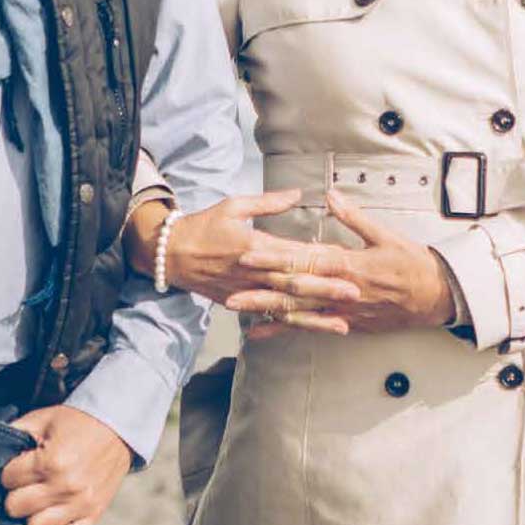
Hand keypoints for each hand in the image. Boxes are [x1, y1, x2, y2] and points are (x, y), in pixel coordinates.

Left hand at [0, 405, 132, 524]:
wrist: (118, 425)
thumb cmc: (76, 421)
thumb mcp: (43, 418)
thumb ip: (16, 432)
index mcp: (50, 461)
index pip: (7, 479)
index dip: (10, 471)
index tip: (20, 464)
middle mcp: (65, 486)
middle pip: (15, 507)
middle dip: (17, 492)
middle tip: (28, 482)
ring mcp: (80, 503)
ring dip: (34, 513)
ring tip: (41, 499)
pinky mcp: (94, 513)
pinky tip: (57, 515)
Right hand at [133, 190, 359, 335]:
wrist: (170, 255)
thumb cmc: (204, 226)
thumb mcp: (233, 206)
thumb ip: (268, 202)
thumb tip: (297, 193)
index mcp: (255, 246)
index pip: (293, 253)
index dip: (320, 258)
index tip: (346, 259)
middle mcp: (253, 273)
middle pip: (295, 284)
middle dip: (326, 290)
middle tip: (355, 293)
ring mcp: (247, 293)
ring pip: (286, 308)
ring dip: (315, 316)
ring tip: (342, 324)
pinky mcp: (240, 304)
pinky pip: (269, 318)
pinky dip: (291, 326)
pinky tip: (310, 331)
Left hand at [241, 191, 455, 340]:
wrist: (436, 298)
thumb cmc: (413, 264)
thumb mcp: (386, 235)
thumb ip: (354, 217)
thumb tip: (329, 195)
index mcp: (349, 265)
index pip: (305, 260)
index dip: (275, 258)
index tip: (249, 253)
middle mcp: (341, 292)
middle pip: (294, 290)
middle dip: (260, 288)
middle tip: (230, 286)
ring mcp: (342, 312)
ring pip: (298, 313)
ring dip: (266, 310)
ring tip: (237, 308)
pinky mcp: (346, 325)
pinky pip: (310, 329)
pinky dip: (284, 330)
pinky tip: (260, 332)